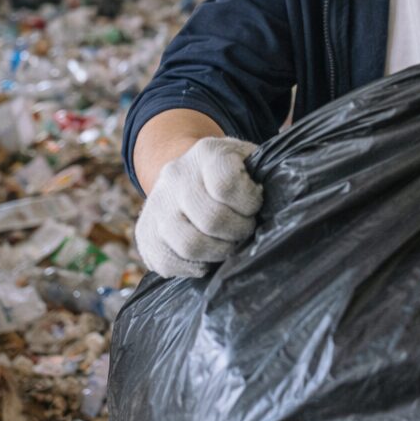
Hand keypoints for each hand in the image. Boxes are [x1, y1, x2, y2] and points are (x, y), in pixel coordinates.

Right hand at [134, 136, 261, 277]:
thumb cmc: (231, 170)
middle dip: (238, 232)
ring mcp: (156, 203)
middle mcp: (175, 175)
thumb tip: (275, 203)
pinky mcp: (145, 230)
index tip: (255, 205)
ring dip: (218, 253)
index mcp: (207, 152)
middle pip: (210, 219)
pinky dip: (191, 267)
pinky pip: (165, 261)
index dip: (248, 203)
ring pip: (188, 244)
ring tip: (228, 245)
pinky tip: (206, 258)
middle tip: (245, 231)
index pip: (225, 184)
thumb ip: (262, 175)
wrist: (188, 172)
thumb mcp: (249, 158)